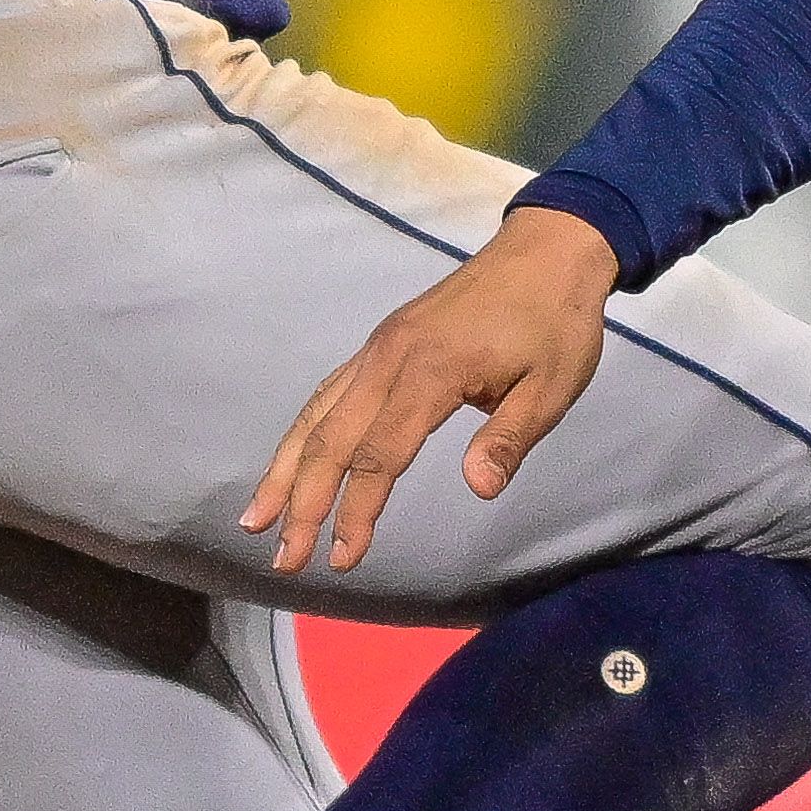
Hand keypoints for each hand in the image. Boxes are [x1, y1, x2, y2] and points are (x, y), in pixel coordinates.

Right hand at [248, 203, 620, 576]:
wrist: (546, 250)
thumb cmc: (554, 323)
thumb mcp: (551, 386)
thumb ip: (509, 439)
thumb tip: (478, 490)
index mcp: (431, 372)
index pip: (378, 455)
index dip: (356, 510)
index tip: (342, 558)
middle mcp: (389, 359)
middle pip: (332, 440)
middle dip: (303, 503)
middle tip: (286, 559)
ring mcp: (378, 349)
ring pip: (317, 415)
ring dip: (285, 470)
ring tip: (256, 519)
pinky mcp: (380, 344)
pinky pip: (328, 394)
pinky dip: (302, 434)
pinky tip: (289, 464)